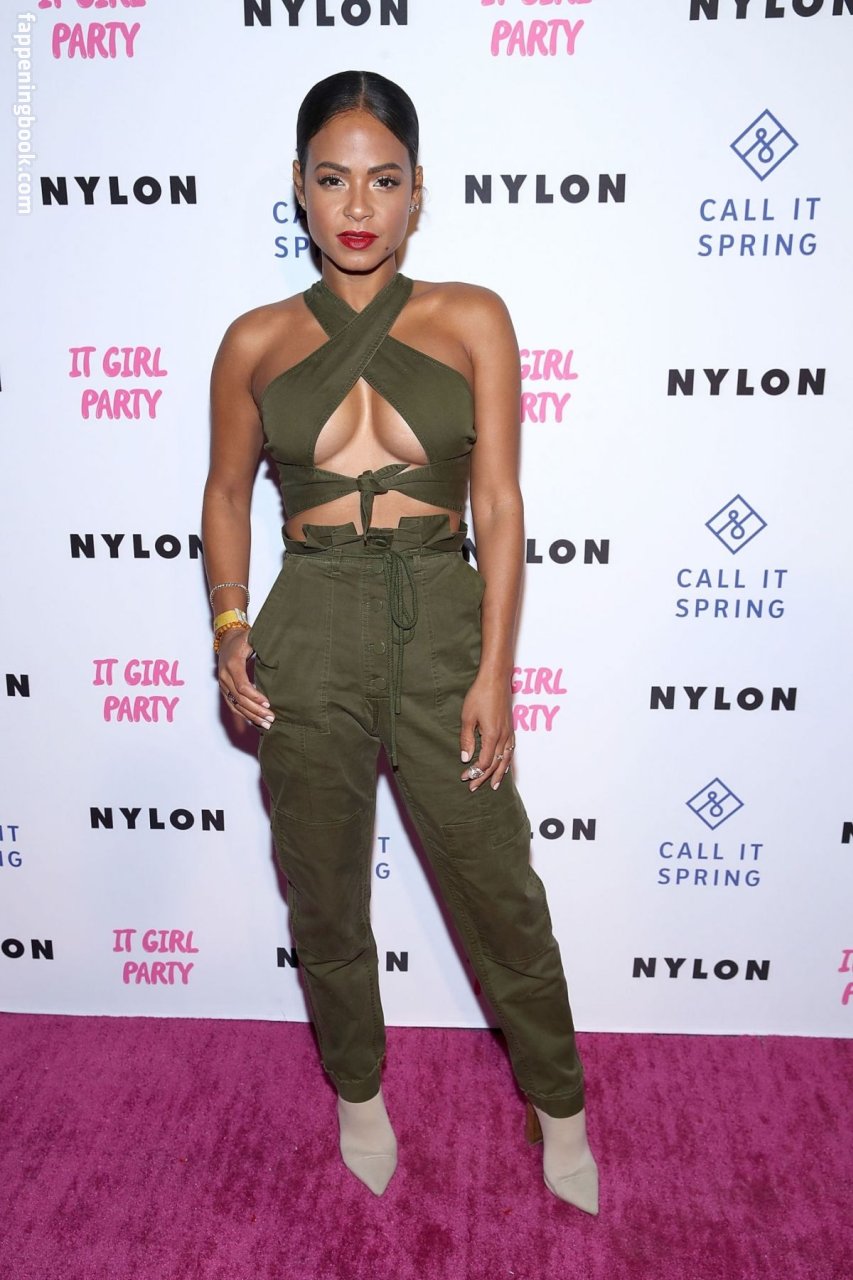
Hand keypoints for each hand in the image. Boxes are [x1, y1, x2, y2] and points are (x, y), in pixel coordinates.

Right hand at [217, 628, 274, 731]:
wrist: (227, 639)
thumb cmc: (243, 638)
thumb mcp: (252, 637)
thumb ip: (263, 645)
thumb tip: (280, 651)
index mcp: (232, 664)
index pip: (243, 686)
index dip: (255, 697)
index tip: (268, 703)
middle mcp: (225, 676)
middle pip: (240, 699)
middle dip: (256, 710)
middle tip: (271, 718)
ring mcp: (223, 684)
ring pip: (236, 705)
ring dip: (251, 716)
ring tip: (265, 724)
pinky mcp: (224, 689)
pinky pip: (233, 705)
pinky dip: (243, 715)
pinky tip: (255, 721)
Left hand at [459, 671, 515, 791]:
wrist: (496, 679)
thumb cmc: (480, 695)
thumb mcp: (467, 717)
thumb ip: (467, 739)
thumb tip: (465, 758)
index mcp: (492, 735)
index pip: (484, 762)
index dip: (475, 772)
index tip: (464, 778)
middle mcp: (503, 737)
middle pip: (495, 764)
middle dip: (484, 777)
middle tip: (473, 787)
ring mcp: (509, 732)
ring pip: (506, 759)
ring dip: (499, 774)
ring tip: (494, 785)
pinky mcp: (511, 728)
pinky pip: (511, 750)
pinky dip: (507, 761)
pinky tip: (504, 765)